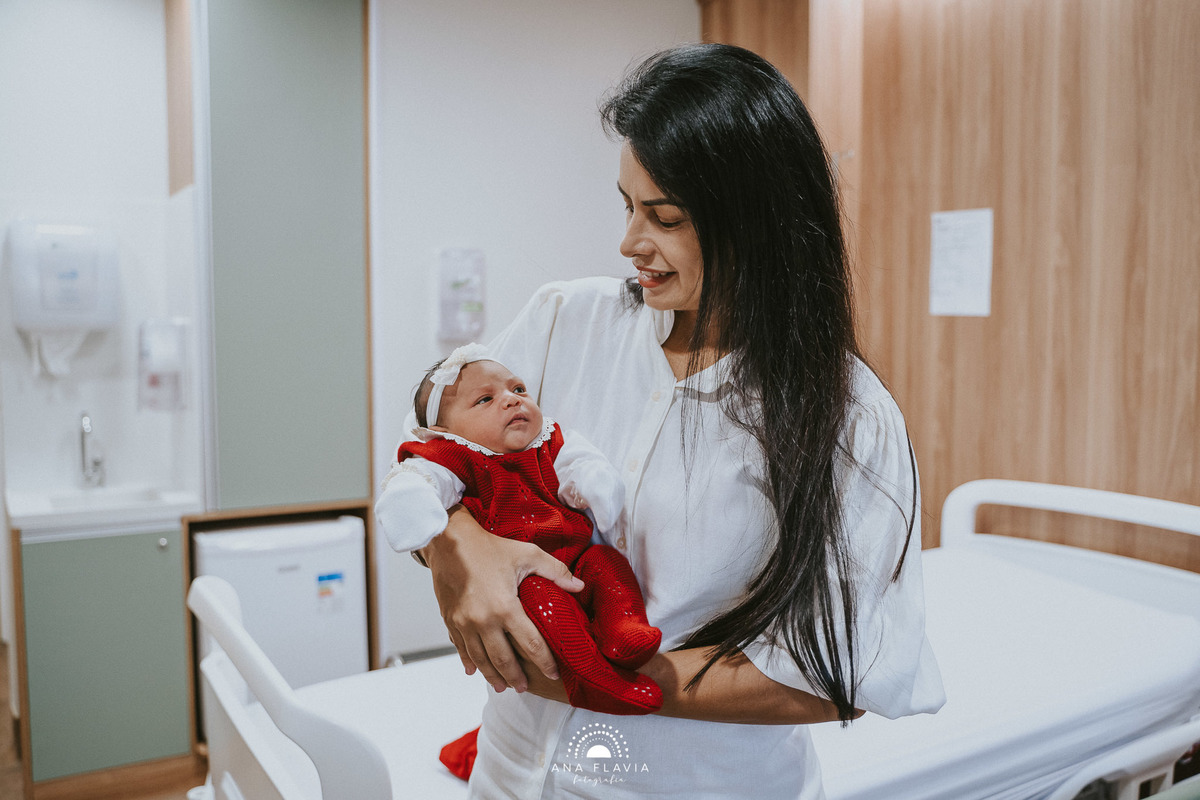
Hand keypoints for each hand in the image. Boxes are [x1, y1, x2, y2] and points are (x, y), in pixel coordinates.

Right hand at [421, 505, 583, 692]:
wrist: (449, 541)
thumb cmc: (489, 547)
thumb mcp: (527, 554)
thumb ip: (555, 571)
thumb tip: (579, 586)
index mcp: (505, 607)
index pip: (530, 644)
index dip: (544, 662)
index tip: (553, 673)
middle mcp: (483, 621)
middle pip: (503, 659)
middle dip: (516, 677)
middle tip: (525, 687)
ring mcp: (464, 623)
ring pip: (480, 660)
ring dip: (492, 676)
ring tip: (503, 686)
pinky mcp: (450, 620)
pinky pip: (460, 648)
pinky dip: (469, 662)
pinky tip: (474, 671)